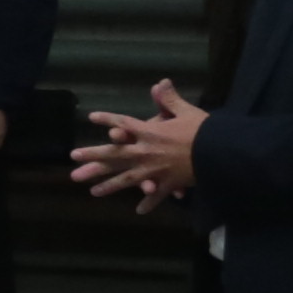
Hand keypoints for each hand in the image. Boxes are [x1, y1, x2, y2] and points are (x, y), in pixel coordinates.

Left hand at [72, 79, 206, 209]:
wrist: (219, 152)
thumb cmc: (203, 130)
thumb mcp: (186, 111)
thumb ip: (170, 99)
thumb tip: (161, 82)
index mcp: (150, 132)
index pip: (124, 123)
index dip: (108, 119)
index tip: (91, 118)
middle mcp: (146, 152)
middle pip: (115, 155)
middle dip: (93, 157)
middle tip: (74, 162)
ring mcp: (155, 170)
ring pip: (127, 179)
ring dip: (110, 185)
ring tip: (93, 192)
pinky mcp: (169, 184)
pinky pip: (157, 196)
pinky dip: (149, 203)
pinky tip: (139, 211)